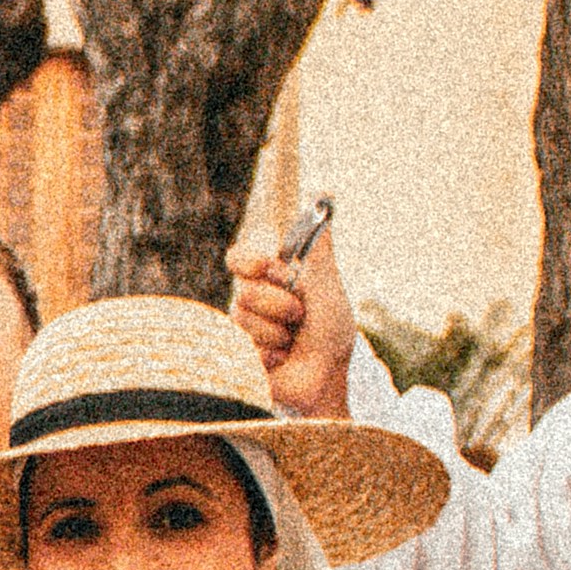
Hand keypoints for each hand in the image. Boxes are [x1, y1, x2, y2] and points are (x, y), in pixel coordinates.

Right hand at [227, 223, 354, 418]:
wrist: (329, 375)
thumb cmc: (331, 331)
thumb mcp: (327, 283)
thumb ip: (318, 246)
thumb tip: (323, 194)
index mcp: (269, 280)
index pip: (239, 258)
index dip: (247, 260)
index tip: (265, 265)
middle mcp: (252, 302)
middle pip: (244, 291)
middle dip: (279, 305)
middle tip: (300, 317)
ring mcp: (244, 331)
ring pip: (244, 321)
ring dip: (277, 332)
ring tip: (292, 342)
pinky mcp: (239, 358)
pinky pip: (244, 348)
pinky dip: (271, 355)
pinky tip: (282, 360)